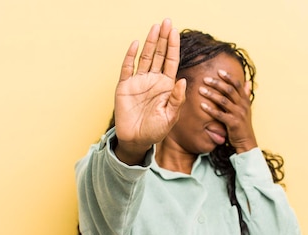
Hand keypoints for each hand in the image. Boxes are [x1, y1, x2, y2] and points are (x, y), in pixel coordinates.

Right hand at [114, 19, 185, 163]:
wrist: (136, 140)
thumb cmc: (155, 130)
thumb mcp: (170, 117)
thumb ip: (177, 99)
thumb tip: (182, 80)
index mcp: (166, 86)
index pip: (171, 61)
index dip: (173, 46)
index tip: (175, 32)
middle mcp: (153, 80)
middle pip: (159, 54)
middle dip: (163, 38)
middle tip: (166, 22)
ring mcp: (138, 82)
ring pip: (145, 57)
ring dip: (150, 42)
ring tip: (155, 27)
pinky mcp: (125, 86)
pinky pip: (127, 67)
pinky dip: (130, 55)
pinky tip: (136, 44)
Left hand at [199, 69, 256, 152]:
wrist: (246, 141)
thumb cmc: (243, 124)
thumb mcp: (246, 108)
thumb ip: (245, 94)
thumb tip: (247, 81)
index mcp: (245, 100)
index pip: (237, 85)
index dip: (228, 77)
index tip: (219, 71)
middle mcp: (242, 106)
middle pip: (229, 90)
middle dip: (217, 83)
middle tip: (205, 79)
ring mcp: (238, 114)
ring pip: (223, 101)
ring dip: (211, 94)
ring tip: (201, 90)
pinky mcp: (233, 123)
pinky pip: (219, 114)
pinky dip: (210, 109)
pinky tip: (201, 105)